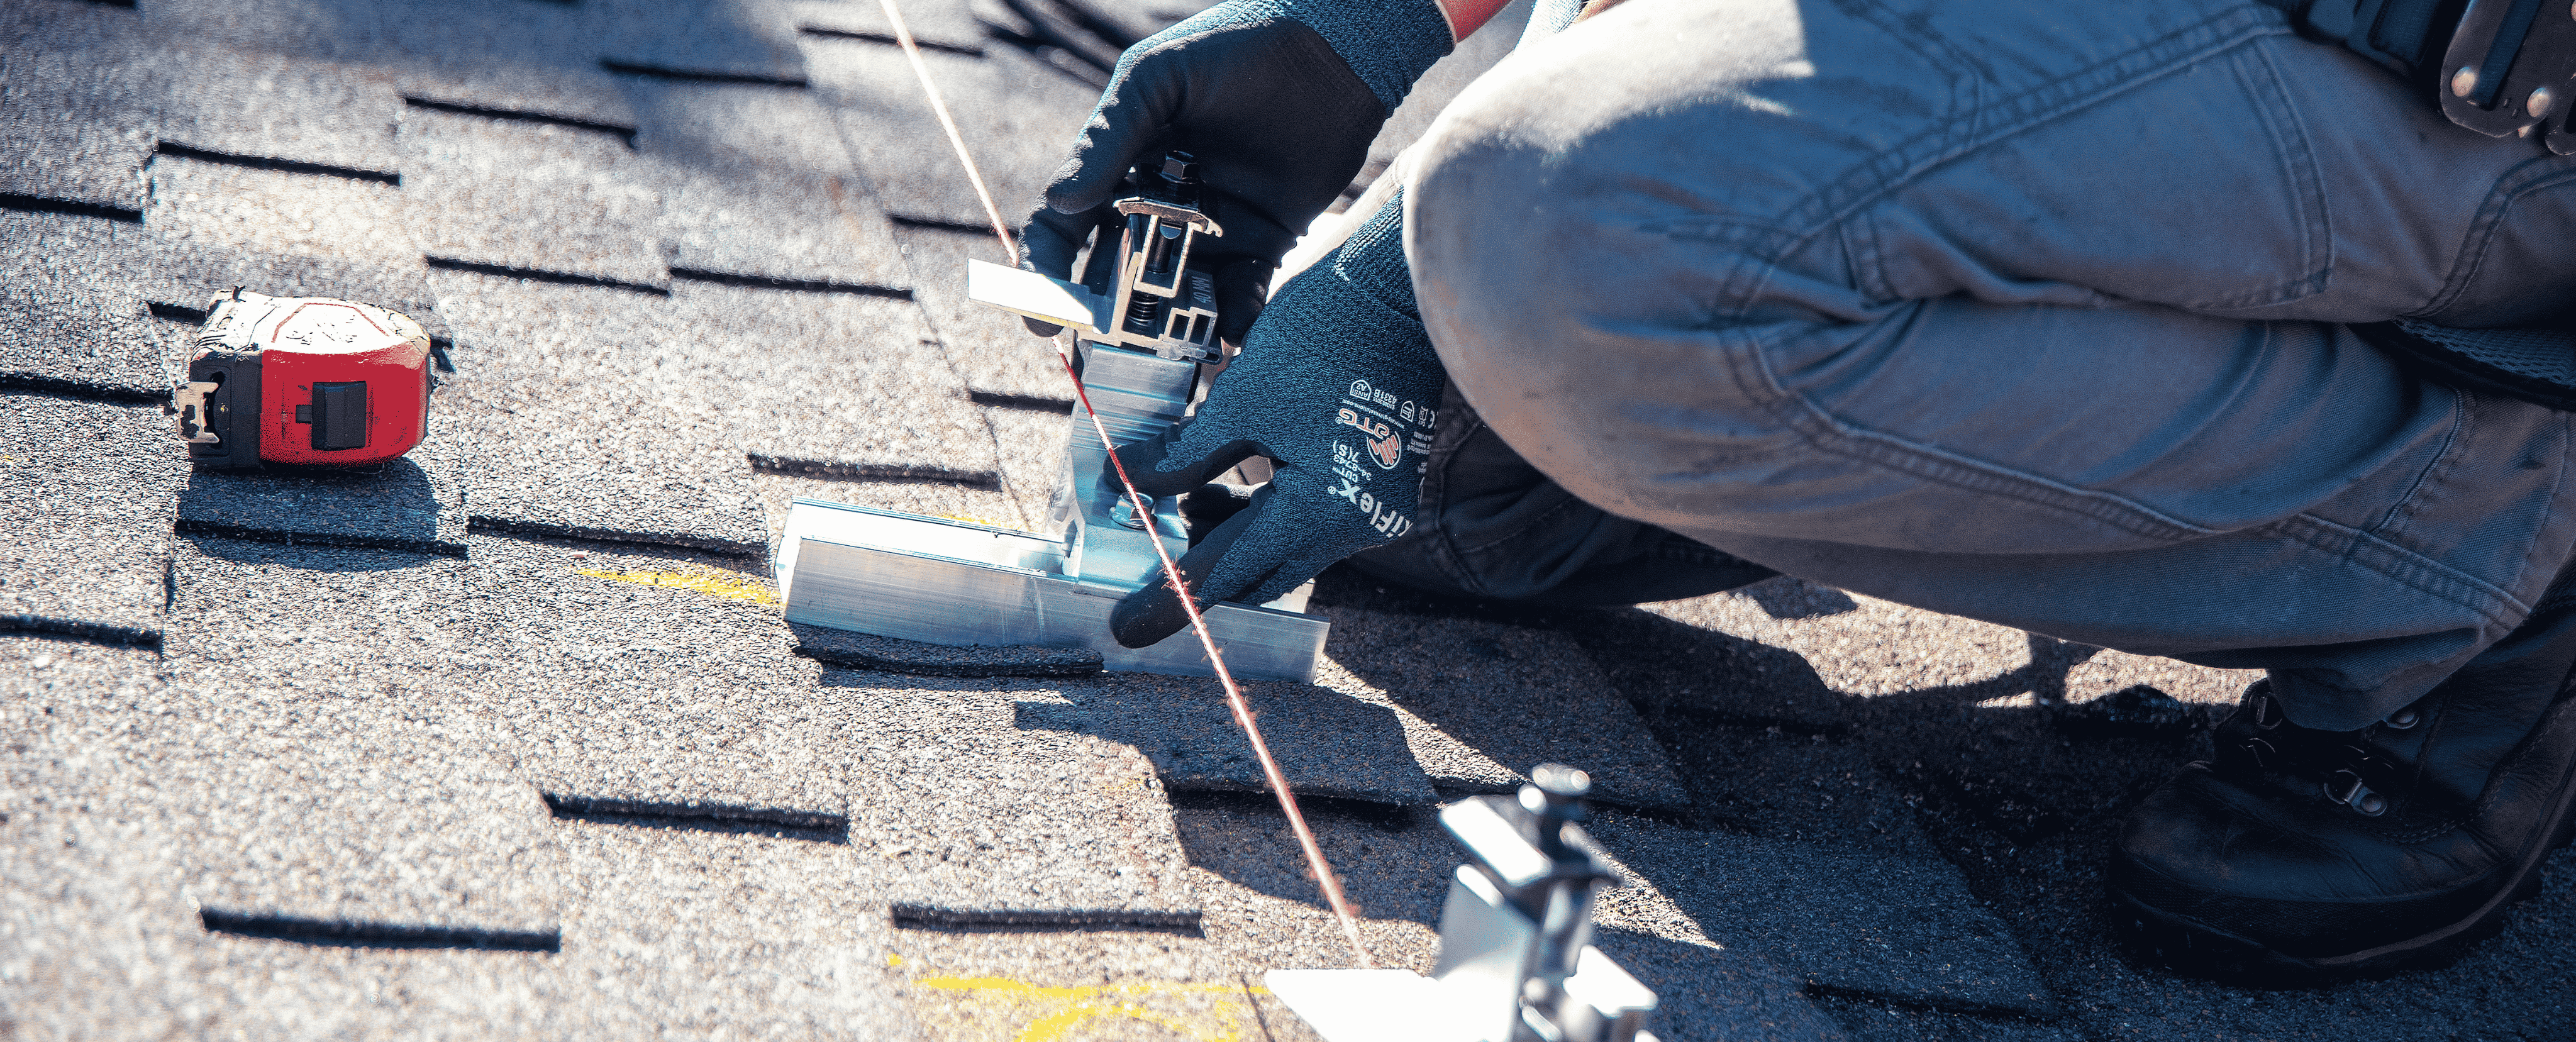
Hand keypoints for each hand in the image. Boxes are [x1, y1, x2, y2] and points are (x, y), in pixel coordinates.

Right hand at [1019, 0, 1454, 342]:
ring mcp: (1211, 230)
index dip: (1046, 272)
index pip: (1067, 226)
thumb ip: (1109, 137)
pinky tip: (1230, 337)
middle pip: (1116, 273)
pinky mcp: (1265, 244)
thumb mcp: (1158, 79)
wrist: (1331, 53)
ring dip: (1168, 329)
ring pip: (1176, 295)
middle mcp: (1160, 205)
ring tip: (1168, 354)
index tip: (1040, 316)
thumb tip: (1058, 200)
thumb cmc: (1235, 47)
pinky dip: (1233, 321)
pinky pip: (1241, 296)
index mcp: (1122, 166)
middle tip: (1104, 348)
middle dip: (1105, 316)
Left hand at [1102, 198, 1442, 646]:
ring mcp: (1378, 504)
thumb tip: (1137, 483)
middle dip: (1205, 571)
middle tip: (1151, 562)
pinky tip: (1232, 487)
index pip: (1229, 571)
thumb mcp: (1243, 394)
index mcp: (1323, 507)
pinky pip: (1315, 520)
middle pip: (1265, 574)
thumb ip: (1189, 454)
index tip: (1127, 627)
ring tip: (1188, 506)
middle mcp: (1358, 521)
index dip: (1172, 598)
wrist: (1406, 283)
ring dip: (1237, 539)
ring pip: (1289, 548)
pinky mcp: (1383, 480)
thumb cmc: (1329, 330)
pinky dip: (1269, 515)